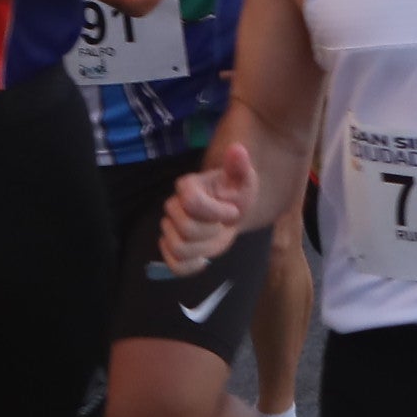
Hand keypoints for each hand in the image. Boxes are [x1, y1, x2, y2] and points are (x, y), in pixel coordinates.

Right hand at [155, 136, 254, 274]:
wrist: (233, 208)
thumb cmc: (236, 191)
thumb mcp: (244, 178)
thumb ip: (240, 165)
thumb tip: (237, 150)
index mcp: (188, 187)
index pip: (191, 202)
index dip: (215, 212)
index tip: (234, 211)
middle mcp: (174, 206)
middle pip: (184, 229)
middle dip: (210, 232)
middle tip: (224, 227)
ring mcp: (172, 227)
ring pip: (177, 248)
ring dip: (202, 249)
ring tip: (215, 240)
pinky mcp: (174, 247)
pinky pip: (172, 263)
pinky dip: (187, 267)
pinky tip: (204, 260)